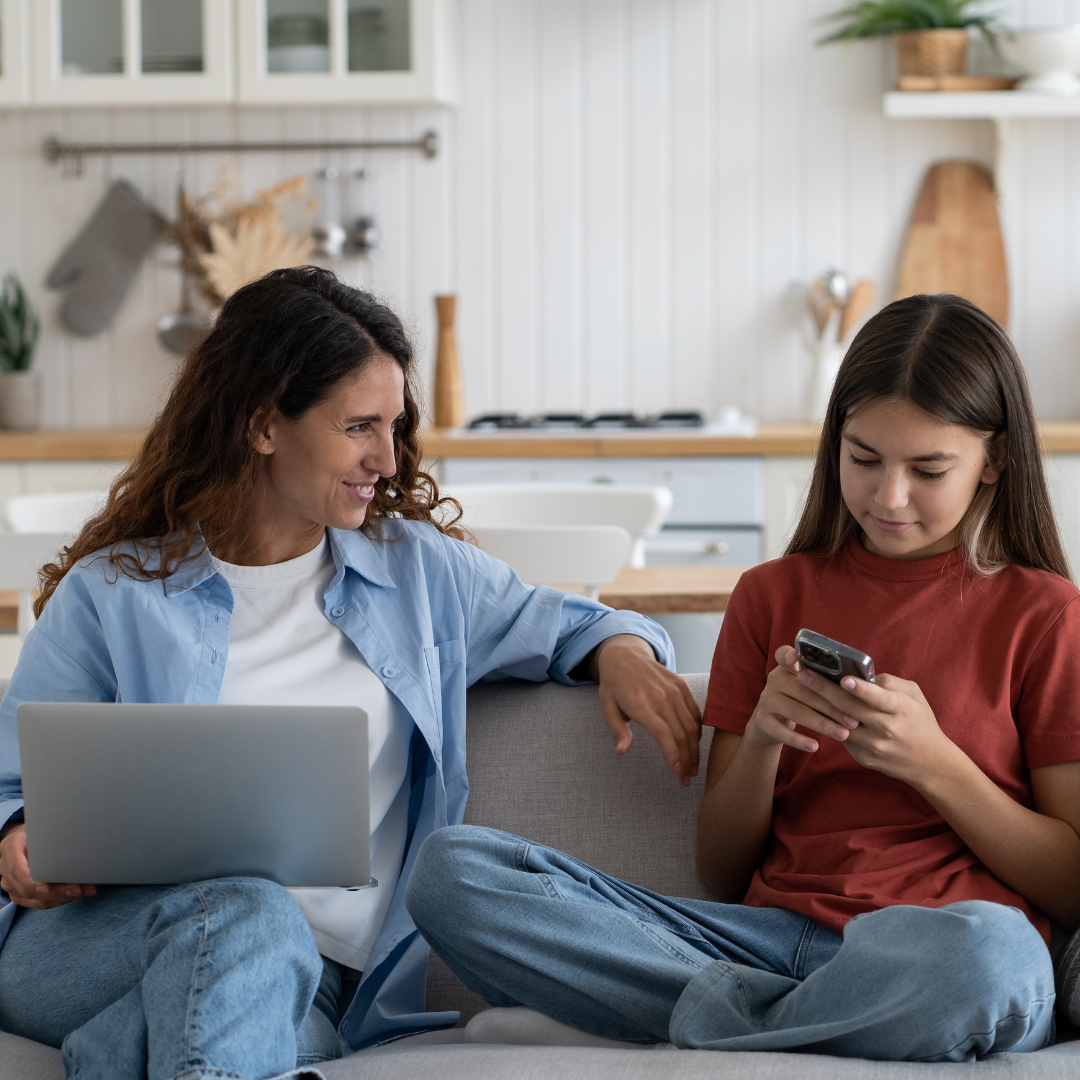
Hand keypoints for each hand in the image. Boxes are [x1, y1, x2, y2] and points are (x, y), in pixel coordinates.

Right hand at [0, 822, 95, 908]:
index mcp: (9, 850)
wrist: (20, 839)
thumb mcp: (37, 826)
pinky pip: (40, 903)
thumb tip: (75, 833)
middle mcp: (6, 871)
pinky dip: (60, 900)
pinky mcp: (22, 895)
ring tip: (86, 891)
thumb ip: (47, 833)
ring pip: (36, 901)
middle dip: (57, 893)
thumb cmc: (33, 831)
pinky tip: (78, 894)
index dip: (32, 883)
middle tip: (81, 888)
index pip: (17, 871)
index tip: (47, 887)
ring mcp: (12, 886)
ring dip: (63, 898)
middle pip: (28, 890)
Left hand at [593, 635, 701, 785]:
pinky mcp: (682, 686)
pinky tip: (695, 746)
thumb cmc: (614, 686)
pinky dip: (698, 731)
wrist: (625, 655)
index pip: (664, 734)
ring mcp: (674, 690)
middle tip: (686, 779)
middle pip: (681, 734)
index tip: (678, 774)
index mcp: (641, 704)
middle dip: (687, 760)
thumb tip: (622, 752)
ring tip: (693, 768)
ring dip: (694, 750)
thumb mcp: (607, 707)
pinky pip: (695, 712)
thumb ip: (617, 730)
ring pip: (692, 726)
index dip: (673, 756)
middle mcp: (661, 697)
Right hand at [745, 647, 859, 753]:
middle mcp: (774, 680)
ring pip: (796, 712)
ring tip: (843, 734)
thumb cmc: (800, 701)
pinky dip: (799, 740)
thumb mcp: (806, 686)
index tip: (796, 657)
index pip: (784, 654)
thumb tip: (864, 685)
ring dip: (822, 724)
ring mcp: (766, 700)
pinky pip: (782, 732)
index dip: (789, 655)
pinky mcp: (762, 721)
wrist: (769, 724)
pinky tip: (815, 746)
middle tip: (854, 720)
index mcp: (786, 667)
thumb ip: (824, 681)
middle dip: (831, 706)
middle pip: (803, 691)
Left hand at [793, 666, 952, 785]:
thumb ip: (890, 683)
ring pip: (840, 724)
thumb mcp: (915, 696)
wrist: (930, 763)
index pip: (878, 698)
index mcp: (901, 709)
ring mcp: (873, 746)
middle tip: (803, 674)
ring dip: (819, 706)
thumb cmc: (920, 722)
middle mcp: (886, 728)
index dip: (860, 689)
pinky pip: (841, 737)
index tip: (843, 679)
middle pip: (849, 708)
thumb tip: (862, 676)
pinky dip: (828, 722)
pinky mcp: (863, 758)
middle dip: (823, 689)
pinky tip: (813, 708)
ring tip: (801, 688)